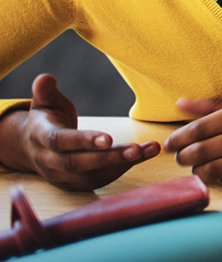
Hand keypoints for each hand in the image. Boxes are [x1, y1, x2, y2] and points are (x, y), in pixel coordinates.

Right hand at [0, 74, 158, 190]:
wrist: (31, 148)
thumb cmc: (46, 119)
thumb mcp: (44, 102)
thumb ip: (45, 91)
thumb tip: (45, 78)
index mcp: (40, 137)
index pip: (60, 142)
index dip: (83, 141)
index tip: (108, 138)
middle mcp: (48, 161)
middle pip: (77, 163)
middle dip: (108, 158)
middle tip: (136, 149)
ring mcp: (62, 176)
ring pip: (92, 174)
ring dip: (122, 163)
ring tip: (150, 150)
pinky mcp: (76, 183)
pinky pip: (100, 179)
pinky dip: (123, 168)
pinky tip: (144, 155)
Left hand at [165, 94, 221, 187]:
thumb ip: (215, 104)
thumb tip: (181, 104)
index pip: (203, 127)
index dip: (180, 138)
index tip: (169, 144)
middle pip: (207, 150)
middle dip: (185, 157)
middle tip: (180, 158)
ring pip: (219, 169)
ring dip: (201, 171)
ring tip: (197, 167)